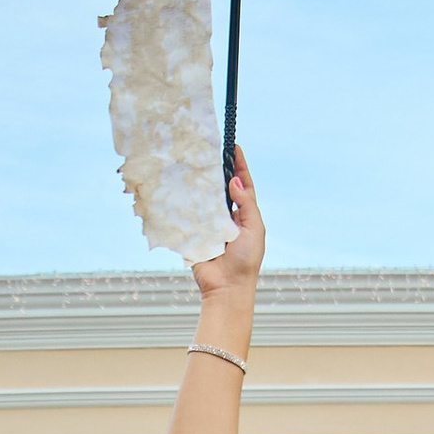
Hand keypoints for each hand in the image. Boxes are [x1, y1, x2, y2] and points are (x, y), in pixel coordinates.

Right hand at [190, 146, 264, 308]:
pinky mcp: (194, 233)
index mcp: (244, 214)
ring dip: (199, 182)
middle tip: (209, 149)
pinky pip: (188, 214)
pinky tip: (179, 184)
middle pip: (220, 187)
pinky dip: (184, 201)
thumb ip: (247, 205)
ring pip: (203, 198)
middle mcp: (226, 216)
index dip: (238, 165)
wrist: (226, 287)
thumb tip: (235, 181)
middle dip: (216, 169)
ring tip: (193, 162)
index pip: (242, 184)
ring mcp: (209, 224)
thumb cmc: (246, 260)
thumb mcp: (254, 229)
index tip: (234, 146)